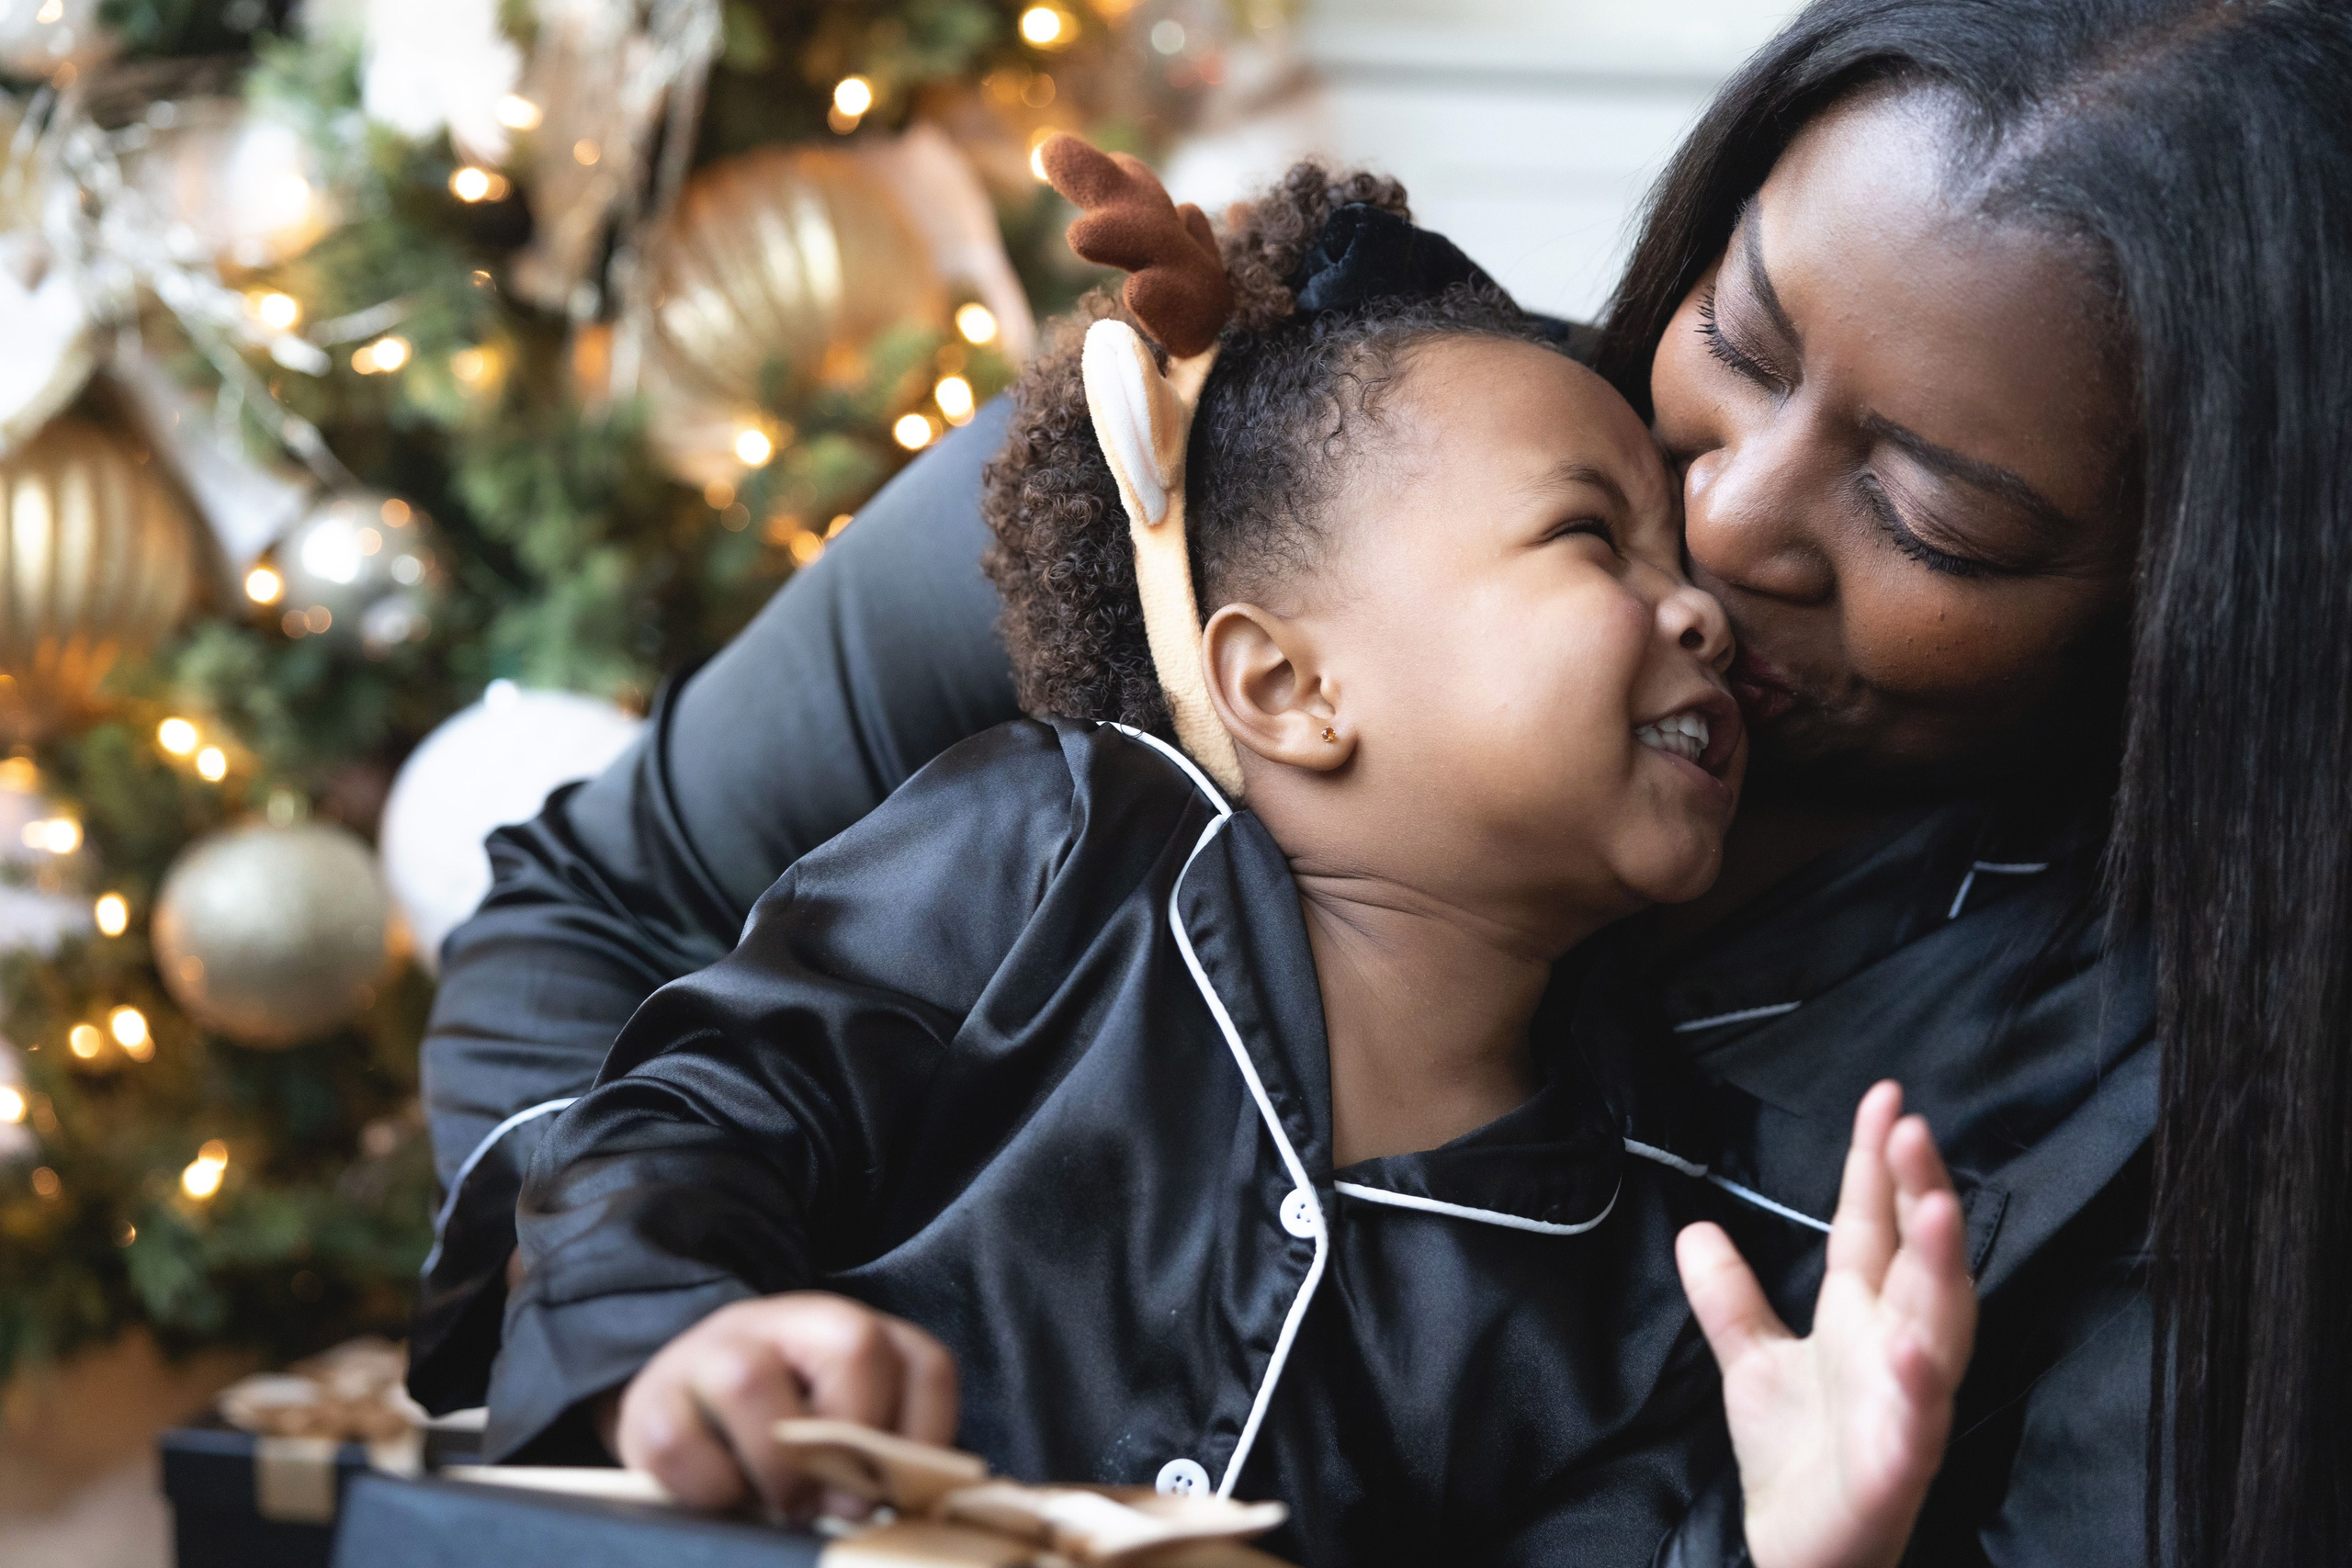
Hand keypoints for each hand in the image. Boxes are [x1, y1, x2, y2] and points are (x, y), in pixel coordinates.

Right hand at [597, 1292, 958, 1519]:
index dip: (929, 1436)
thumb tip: (900, 1508)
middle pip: (853, 1346)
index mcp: (850, 1332)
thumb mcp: (838, 1438)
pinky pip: (678, 1441)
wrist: (674, 1418)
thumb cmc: (777, 1439)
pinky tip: (726, 1500)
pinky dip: (709, 1489)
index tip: (909, 1495)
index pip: (924, 1363)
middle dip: (857, 1440)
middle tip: (847, 1504)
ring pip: (750, 1381)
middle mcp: (786, 1323)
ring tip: (788, 1508)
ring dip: (780, 1468)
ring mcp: (713, 1350)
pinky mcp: (650, 1398)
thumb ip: (874, 1459)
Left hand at [1674, 1082, 1977, 1567]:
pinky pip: (1917, 1423)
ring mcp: (1906, 1407)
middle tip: (1912, 1128)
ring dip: (1940, 1270)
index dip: (1880, 1166)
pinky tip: (1914, 1348)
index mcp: (1864, 1320)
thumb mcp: (1749, 1361)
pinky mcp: (1898, 1467)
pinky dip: (1921, 1385)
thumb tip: (1695, 1229)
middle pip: (1918, 1261)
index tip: (1887, 1100)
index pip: (1874, 1227)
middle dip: (1921, 1195)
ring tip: (1935, 1207)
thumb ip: (1729, 1297)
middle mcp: (1898, 1352)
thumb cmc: (1795, 1460)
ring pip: (1939, 1329)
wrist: (1801, 1557)